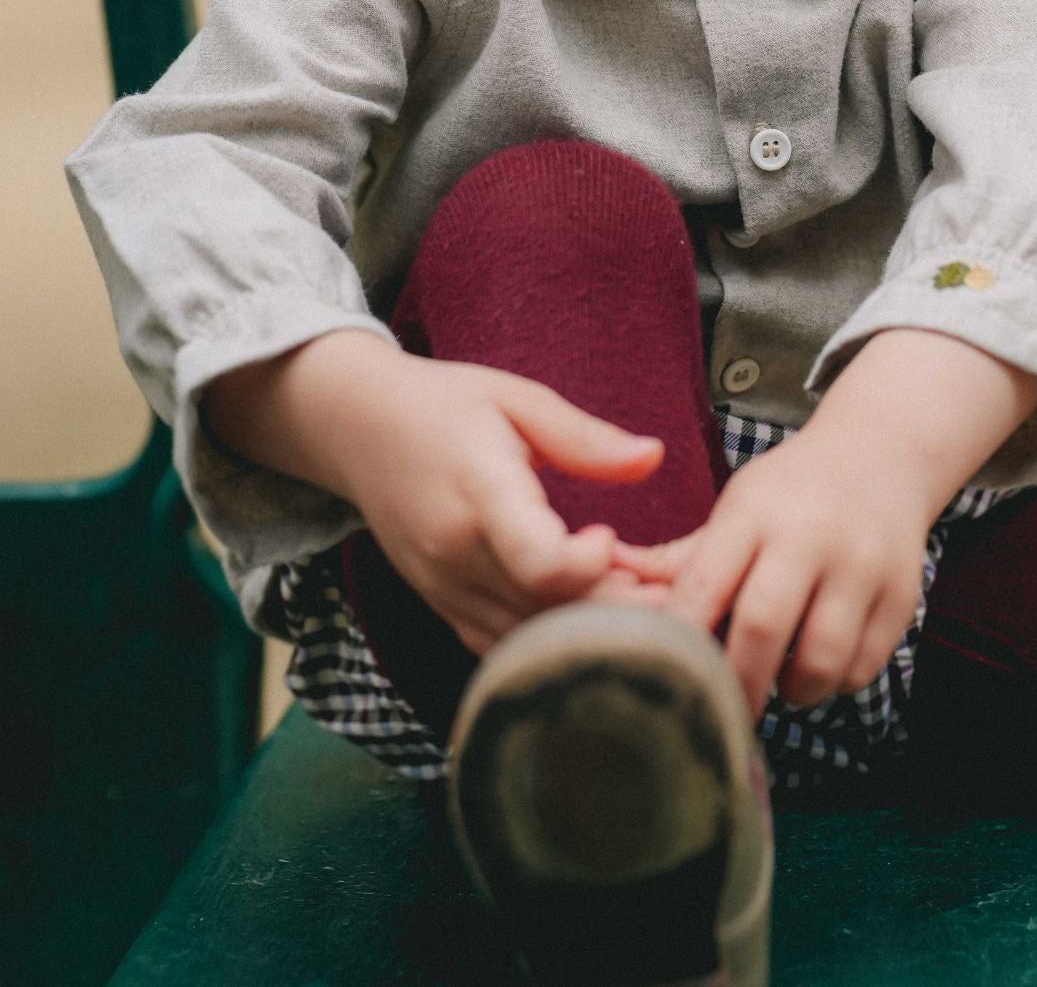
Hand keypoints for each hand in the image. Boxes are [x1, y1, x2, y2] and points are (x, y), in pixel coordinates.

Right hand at [342, 357, 664, 654]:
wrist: (358, 428)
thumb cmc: (446, 404)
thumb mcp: (517, 400)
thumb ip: (585, 438)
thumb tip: (655, 457)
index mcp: (478, 491)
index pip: (536, 559)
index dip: (587, 565)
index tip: (612, 537)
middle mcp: (455, 552)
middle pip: (544, 611)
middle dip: (613, 608)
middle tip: (667, 588)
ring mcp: (443, 588)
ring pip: (527, 638)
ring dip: (587, 630)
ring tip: (641, 603)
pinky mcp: (442, 606)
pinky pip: (501, 646)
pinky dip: (548, 642)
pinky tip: (591, 618)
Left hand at [612, 426, 935, 720]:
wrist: (883, 453)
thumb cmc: (792, 491)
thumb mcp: (737, 506)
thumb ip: (679, 559)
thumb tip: (603, 586)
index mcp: (756, 510)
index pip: (705, 586)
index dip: (680, 641)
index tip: (665, 677)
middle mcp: (811, 533)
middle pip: (762, 628)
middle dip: (735, 684)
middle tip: (719, 709)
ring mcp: (863, 564)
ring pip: (820, 661)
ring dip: (790, 691)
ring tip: (777, 682)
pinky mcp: (901, 594)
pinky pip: (862, 668)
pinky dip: (835, 683)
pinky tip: (819, 663)